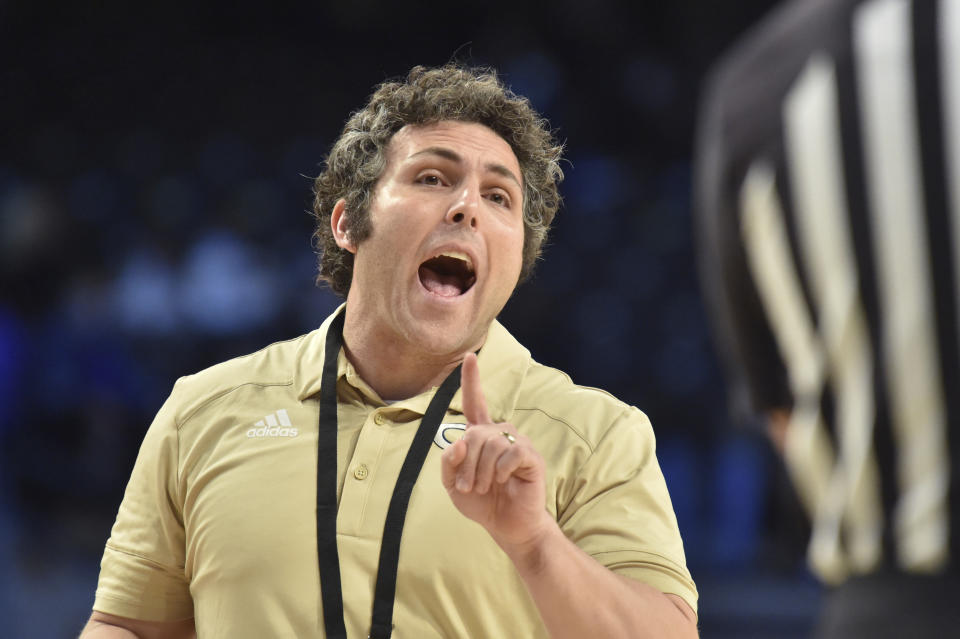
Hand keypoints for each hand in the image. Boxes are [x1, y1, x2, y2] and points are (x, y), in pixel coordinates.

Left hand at [441, 353, 551, 550]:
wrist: (507, 526)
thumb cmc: (482, 503)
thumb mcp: (452, 485)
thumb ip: (448, 463)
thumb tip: (460, 441)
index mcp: (481, 436)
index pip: (474, 402)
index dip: (471, 380)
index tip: (470, 357)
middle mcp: (499, 434)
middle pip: (474, 434)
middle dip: (464, 464)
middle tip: (466, 487)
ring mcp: (516, 443)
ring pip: (489, 443)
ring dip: (479, 472)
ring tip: (483, 488)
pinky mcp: (530, 456)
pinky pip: (510, 453)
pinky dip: (500, 470)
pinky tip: (502, 481)